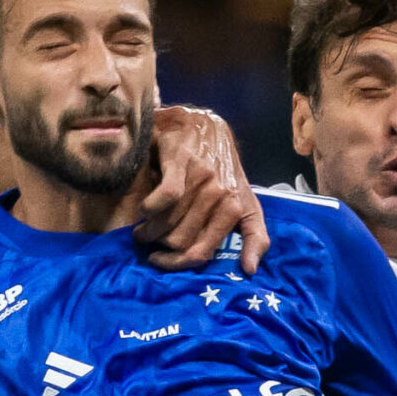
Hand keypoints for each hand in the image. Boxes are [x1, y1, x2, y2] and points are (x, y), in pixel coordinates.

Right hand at [134, 103, 267, 273]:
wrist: (205, 126)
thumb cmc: (224, 169)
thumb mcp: (245, 202)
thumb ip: (253, 235)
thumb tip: (250, 270)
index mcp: (236, 209)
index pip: (202, 251)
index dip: (177, 263)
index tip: (161, 259)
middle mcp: (221, 195)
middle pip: (179, 240)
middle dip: (158, 245)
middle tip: (150, 240)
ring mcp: (202, 178)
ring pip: (167, 222)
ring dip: (148, 229)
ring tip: (143, 227)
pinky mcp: (181, 162)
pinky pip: (162, 199)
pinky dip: (149, 209)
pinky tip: (144, 209)